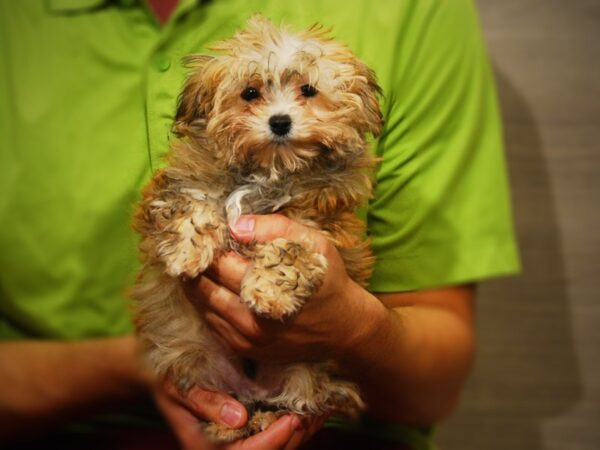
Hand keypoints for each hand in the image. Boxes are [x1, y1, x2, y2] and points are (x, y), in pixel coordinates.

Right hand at [154, 379, 326, 449]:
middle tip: (313, 415)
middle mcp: (224, 448)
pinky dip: (296, 423)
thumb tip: (238, 418)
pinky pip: (275, 433)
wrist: (158, 373)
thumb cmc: (165, 378)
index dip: (271, 442)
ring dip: (300, 433)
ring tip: (321, 412)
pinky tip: (314, 408)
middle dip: (293, 439)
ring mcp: (237, 439)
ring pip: (276, 448)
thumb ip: (204, 402)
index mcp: (205, 447)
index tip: (291, 421)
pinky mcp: (247, 427)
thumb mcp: (177, 386)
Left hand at [184, 213, 376, 363]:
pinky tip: (202, 290)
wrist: (345, 327)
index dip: (207, 247)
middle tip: (184, 249)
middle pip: (206, 288)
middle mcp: (252, 320)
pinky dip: (203, 307)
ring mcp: (248, 340)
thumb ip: (276, 229)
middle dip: (192, 267)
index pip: (222, 264)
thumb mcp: (314, 245)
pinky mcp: (247, 350)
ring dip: (192, 287)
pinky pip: (213, 327)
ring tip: (186, 267)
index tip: (199, 233)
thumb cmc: (328, 280)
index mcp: (266, 289)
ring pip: (204, 309)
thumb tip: (235, 225)